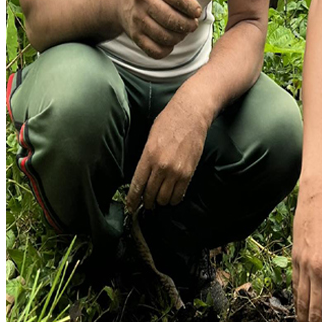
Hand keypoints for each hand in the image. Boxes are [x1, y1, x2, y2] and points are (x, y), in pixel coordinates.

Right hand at [117, 0, 202, 58]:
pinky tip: (170, 41)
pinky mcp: (134, 34)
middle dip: (188, 25)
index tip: (196, 11)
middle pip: (171, 19)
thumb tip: (190, 7)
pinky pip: (154, 50)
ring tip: (182, 31)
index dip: (191, 7)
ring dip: (179, 37)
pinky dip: (166, 50)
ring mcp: (136, 18)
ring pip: (164, 36)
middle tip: (193, 24)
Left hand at [126, 90, 208, 211]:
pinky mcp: (189, 173)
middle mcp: (161, 167)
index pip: (137, 185)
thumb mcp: (149, 139)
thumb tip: (142, 177)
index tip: (130, 207)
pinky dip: (174, 199)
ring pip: (165, 198)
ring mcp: (176, 171)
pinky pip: (179, 194)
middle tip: (146, 204)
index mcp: (148, 157)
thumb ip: (145, 159)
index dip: (133, 200)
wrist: (191, 115)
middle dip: (147, 202)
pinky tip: (171, 196)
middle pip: (150, 195)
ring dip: (161, 201)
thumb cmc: (168, 122)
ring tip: (160, 199)